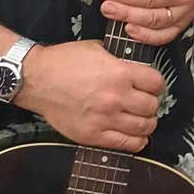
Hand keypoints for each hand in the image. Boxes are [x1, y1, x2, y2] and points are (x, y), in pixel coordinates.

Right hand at [17, 42, 164, 151]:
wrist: (36, 79)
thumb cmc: (64, 62)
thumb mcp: (97, 49)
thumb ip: (119, 59)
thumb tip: (137, 67)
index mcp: (119, 73)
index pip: (157, 83)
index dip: (156, 84)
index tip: (152, 86)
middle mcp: (116, 97)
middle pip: (153, 107)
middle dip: (151, 104)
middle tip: (144, 102)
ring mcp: (105, 118)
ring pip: (144, 127)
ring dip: (146, 123)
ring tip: (140, 119)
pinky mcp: (93, 135)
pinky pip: (127, 144)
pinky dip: (136, 141)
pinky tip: (134, 134)